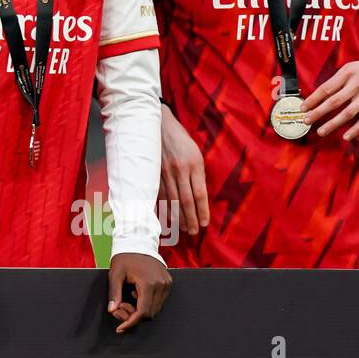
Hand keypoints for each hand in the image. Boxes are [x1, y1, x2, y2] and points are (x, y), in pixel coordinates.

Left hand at [107, 253, 170, 333]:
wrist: (138, 241)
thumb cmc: (125, 257)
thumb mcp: (115, 274)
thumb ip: (114, 293)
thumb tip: (112, 311)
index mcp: (148, 283)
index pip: (143, 312)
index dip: (131, 322)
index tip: (120, 329)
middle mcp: (161, 285)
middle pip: (150, 313)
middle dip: (133, 316)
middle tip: (119, 308)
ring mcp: (167, 284)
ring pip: (155, 309)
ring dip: (140, 311)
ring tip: (126, 301)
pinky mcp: (168, 282)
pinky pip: (159, 301)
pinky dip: (147, 303)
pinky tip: (135, 295)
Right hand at [160, 104, 209, 234]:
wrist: (158, 124)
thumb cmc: (181, 139)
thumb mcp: (196, 153)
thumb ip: (198, 174)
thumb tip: (199, 197)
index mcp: (194, 164)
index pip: (199, 194)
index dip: (202, 211)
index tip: (205, 224)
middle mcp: (179, 169)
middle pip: (185, 201)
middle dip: (190, 219)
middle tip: (194, 232)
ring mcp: (164, 172)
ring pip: (171, 200)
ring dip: (178, 217)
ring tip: (183, 228)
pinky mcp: (153, 172)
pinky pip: (159, 194)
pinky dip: (163, 208)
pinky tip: (167, 217)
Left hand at [301, 49, 358, 140]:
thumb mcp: (353, 66)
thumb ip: (339, 80)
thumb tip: (321, 95)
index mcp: (348, 72)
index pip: (326, 88)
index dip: (313, 99)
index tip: (302, 108)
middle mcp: (358, 83)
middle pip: (334, 101)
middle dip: (318, 112)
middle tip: (306, 120)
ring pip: (348, 113)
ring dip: (333, 124)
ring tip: (321, 131)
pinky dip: (355, 129)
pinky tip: (346, 136)